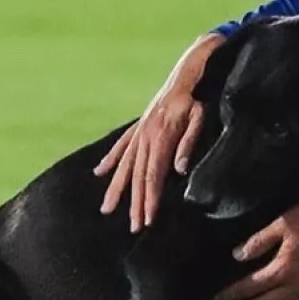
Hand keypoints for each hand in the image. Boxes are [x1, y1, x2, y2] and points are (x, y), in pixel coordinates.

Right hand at [93, 33, 224, 231]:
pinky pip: (121, 145)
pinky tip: (99, 173)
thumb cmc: (197, 97)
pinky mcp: (139, 125)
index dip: (150, 199)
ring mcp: (140, 130)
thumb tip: (180, 169)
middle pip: (138, 176)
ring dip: (118, 188)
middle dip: (135, 203)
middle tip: (134, 228)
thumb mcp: (199, 117)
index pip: (153, 175)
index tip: (148, 220)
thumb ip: (188, 142)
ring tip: (107, 209)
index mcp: (161, 136)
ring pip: (126, 165)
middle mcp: (145, 135)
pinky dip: (111, 159)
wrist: (188, 71)